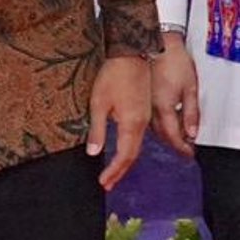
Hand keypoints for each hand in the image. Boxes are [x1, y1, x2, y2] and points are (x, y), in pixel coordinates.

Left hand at [86, 55, 150, 190]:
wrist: (131, 54)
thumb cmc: (114, 75)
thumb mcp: (99, 103)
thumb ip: (98, 130)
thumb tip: (94, 153)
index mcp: (132, 123)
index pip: (125, 155)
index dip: (114, 171)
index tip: (104, 182)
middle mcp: (142, 123)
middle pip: (133, 154)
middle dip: (120, 171)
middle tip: (107, 184)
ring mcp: (145, 117)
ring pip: (137, 146)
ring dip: (125, 161)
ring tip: (113, 173)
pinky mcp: (144, 111)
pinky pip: (138, 136)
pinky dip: (130, 149)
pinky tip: (122, 151)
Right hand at [151, 33, 200, 158]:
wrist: (156, 43)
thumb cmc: (175, 61)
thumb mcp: (190, 87)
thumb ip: (191, 113)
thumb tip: (192, 133)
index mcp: (164, 107)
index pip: (174, 136)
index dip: (183, 148)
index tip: (190, 154)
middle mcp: (150, 109)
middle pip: (162, 135)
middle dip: (175, 145)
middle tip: (186, 149)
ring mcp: (143, 103)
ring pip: (154, 128)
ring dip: (166, 136)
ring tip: (178, 139)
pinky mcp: (140, 97)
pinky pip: (148, 118)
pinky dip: (158, 125)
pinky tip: (164, 123)